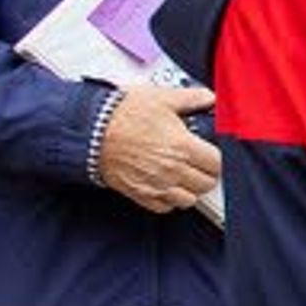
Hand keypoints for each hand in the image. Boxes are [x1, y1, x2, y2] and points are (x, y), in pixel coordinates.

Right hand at [96, 82, 221, 212]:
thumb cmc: (122, 114)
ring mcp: (156, 185)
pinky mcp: (140, 194)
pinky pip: (165, 208)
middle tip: (200, 165)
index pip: (216, 163)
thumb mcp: (161, 98)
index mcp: (183, 147)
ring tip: (184, 177)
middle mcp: (172, 170)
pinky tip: (166, 186)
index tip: (210, 153)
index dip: (216, 158)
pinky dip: (169, 200)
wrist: (89, 130)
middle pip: (206, 184)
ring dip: (190, 189)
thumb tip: (208, 98)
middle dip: (206, 174)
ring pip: (189, 200)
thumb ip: (191, 98)